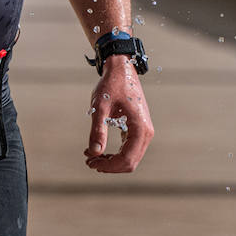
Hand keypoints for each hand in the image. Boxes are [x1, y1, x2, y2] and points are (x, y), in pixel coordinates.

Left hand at [83, 57, 153, 172]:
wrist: (121, 68)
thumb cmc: (111, 84)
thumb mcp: (100, 106)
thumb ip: (98, 129)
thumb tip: (95, 152)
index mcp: (141, 128)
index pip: (127, 159)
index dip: (108, 166)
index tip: (90, 162)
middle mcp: (146, 132)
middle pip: (130, 162)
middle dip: (109, 165)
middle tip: (88, 160)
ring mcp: (144, 131)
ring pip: (130, 157)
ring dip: (111, 161)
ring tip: (90, 156)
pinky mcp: (138, 128)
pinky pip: (129, 148)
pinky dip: (115, 153)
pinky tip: (99, 149)